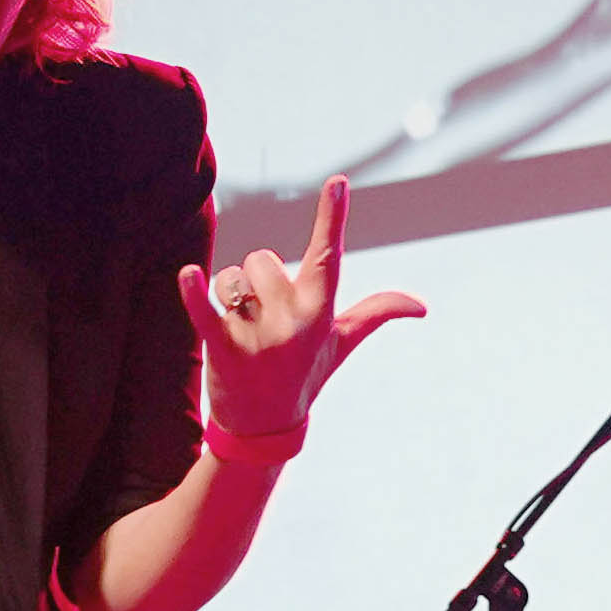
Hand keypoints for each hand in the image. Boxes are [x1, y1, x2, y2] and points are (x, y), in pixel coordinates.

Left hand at [182, 177, 426, 438]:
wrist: (263, 427)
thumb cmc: (304, 375)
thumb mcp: (340, 343)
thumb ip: (376, 313)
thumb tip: (422, 306)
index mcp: (320, 314)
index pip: (328, 257)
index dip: (332, 217)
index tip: (337, 183)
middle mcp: (292, 323)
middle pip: (262, 260)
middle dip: (257, 279)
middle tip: (262, 318)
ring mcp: (257, 337)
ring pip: (233, 277)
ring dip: (230, 293)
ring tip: (240, 328)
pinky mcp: (221, 347)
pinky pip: (205, 309)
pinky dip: (194, 292)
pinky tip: (188, 275)